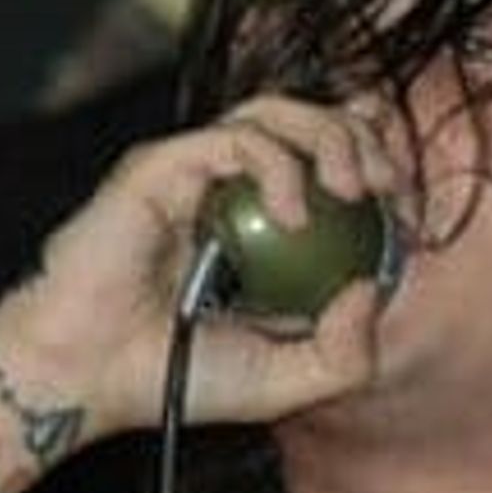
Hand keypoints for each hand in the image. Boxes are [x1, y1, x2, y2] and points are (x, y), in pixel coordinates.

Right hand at [0, 94, 410, 436]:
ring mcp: (196, 172)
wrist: (87, 377)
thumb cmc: (174, 377)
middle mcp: (232, 188)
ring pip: (277, 110)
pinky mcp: (163, 165)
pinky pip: (235, 138)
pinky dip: (277, 165)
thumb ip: (344, 352)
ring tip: (351, 188)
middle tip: (385, 189)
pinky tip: (291, 216)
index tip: (404, 212)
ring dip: (329, 136)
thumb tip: (371, 289)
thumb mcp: (286, 382)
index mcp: (262, 223)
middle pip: (314, 120)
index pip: (331, 158)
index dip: (377, 166)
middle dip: (365, 141)